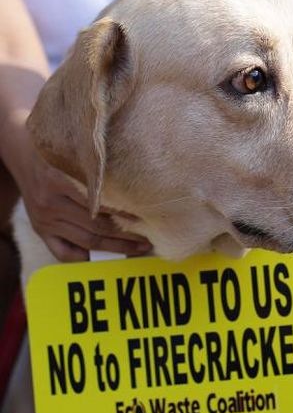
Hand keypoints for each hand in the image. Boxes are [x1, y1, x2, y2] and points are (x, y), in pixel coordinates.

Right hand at [4, 130, 150, 261]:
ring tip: (138, 248)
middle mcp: (51, 202)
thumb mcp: (78, 155)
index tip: (146, 218)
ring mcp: (45, 219)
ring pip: (87, 241)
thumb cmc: (61, 154)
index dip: (125, 214)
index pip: (99, 204)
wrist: (24, 154)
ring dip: (116, 248)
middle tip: (149, 239)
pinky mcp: (40, 229)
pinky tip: (107, 258)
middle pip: (97, 227)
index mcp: (60, 180)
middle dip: (127, 236)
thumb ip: (100, 172)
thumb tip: (136, 192)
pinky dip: (86, 258)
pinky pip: (63, 253)